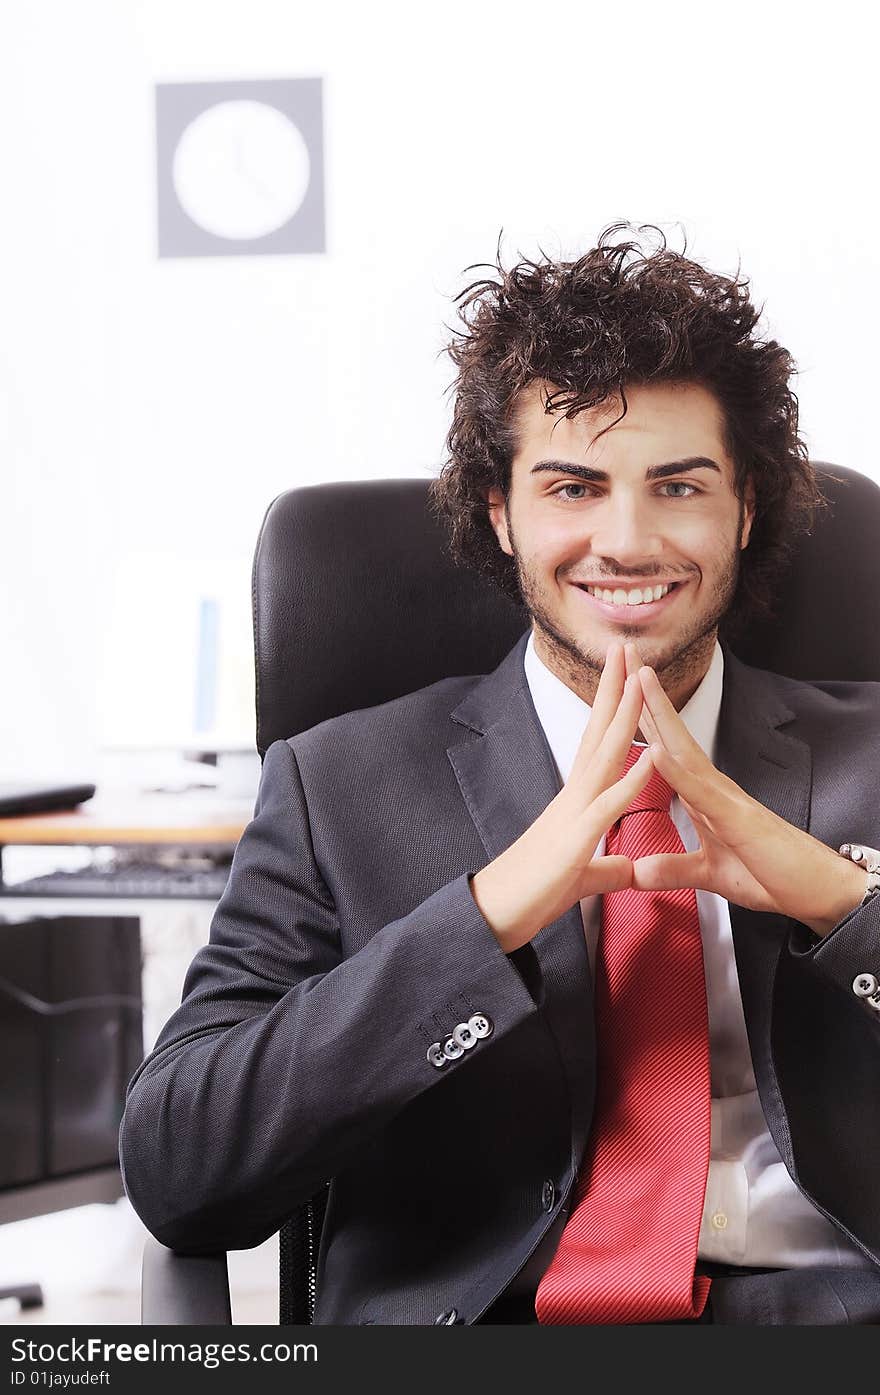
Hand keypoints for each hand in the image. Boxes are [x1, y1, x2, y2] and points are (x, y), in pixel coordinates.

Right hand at [470, 641, 654, 952]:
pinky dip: (631, 781)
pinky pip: (608, 804)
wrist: (500, 914)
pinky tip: (649, 758)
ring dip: (624, 715)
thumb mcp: (584, 877)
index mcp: (578, 799)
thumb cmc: (536, 892)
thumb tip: (627, 868)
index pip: (601, 742)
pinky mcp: (575, 838)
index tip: (627, 673)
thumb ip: (608, 868)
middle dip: (615, 687)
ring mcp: (573, 811)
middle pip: (600, 730)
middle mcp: (574, 794)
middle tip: (625, 645)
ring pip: (604, 754)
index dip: (615, 707)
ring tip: (639, 677)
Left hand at [628, 658, 866, 936]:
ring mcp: (726, 799)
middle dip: (646, 698)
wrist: (814, 890)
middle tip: (624, 657)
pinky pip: (701, 792)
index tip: (618, 692)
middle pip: (672, 735)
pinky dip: (677, 772)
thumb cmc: (770, 874)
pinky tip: (656, 750)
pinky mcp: (737, 819)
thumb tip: (638, 873)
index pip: (666, 750)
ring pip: (685, 749)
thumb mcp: (709, 875)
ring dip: (661, 715)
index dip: (642, 720)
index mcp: (703, 797)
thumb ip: (673, 869)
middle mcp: (713, 788)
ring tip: (639, 679)